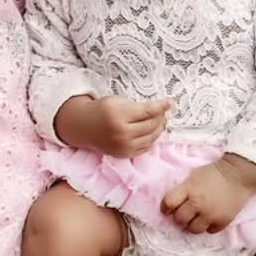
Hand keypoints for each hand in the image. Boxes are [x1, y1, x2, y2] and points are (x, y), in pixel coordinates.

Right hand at [55, 95, 170, 157]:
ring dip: (159, 129)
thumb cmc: (102, 110)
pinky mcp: (124, 154)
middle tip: (165, 112)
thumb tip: (161, 110)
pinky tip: (153, 132)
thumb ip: (138, 106)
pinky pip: (145, 148)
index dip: (162, 107)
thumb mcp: (118, 101)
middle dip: (161, 117)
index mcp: (119, 116)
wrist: (84, 126)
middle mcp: (121, 133)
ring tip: (161, 121)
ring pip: (151, 138)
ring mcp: (123, 146)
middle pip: (151, 125)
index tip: (171, 103)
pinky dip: (152, 139)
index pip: (147, 111)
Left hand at [161, 154, 255, 233]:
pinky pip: (209, 231)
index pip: (168, 203)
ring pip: (193, 229)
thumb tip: (172, 204)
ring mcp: (211, 214)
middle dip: (179, 216)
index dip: (165, 207)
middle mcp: (198, 204)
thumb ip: (183, 189)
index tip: (167, 208)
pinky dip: (208, 226)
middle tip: (184, 213)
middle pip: (179, 219)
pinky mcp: (223, 221)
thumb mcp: (193, 176)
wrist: (238, 175)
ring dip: (192, 224)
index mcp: (189, 189)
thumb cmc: (213, 173)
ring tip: (196, 218)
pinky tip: (209, 219)